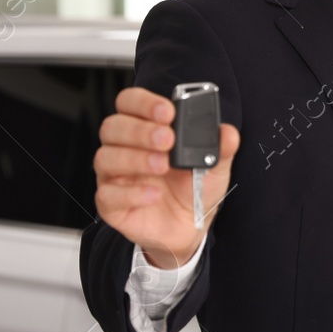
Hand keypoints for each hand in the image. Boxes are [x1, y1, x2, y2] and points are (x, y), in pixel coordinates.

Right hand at [94, 86, 239, 266]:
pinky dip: (131, 193)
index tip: (168, 111)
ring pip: (105, 158)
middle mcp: (123, 148)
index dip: (144, 102)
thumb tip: (227, 132)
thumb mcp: (214, 166)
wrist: (189, 228)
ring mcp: (114, 176)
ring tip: (163, 165)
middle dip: (140, 130)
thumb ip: (220, 148)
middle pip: (112, 127)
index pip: (129, 103)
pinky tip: (154, 193)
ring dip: (135, 158)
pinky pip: (108, 195)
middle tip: (168, 139)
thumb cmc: (193, 188)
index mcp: (144, 128)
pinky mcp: (111, 205)